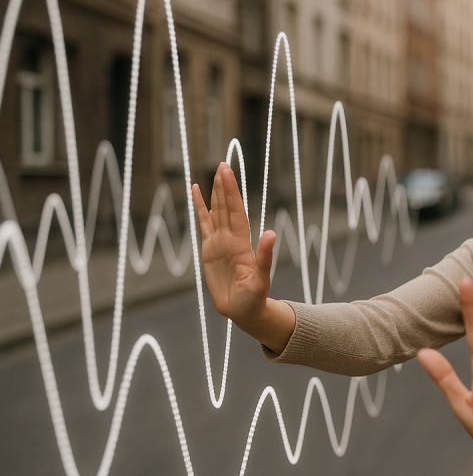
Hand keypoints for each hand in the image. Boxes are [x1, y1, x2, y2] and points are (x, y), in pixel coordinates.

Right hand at [192, 163, 293, 351]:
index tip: (227, 174)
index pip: (236, 212)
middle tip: (223, 164)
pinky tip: (197, 194)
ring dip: (215, 194)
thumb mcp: (261, 279)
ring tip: (213, 174)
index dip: (231, 193)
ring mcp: (220, 243)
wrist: (243, 311)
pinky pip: (203, 224)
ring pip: (216, 212)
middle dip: (225, 187)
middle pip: (226, 207)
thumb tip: (271, 233)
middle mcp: (231, 239)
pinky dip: (200, 209)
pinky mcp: (209, 250)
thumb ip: (265, 257)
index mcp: (242, 243)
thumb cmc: (254, 298)